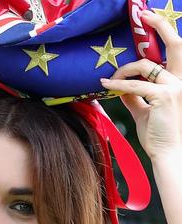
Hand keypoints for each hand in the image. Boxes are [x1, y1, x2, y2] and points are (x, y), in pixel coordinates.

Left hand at [100, 10, 181, 162]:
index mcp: (179, 81)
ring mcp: (175, 87)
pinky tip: (106, 85)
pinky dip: (118, 85)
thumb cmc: (159, 133)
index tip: (148, 21)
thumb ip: (135, 97)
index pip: (174, 51)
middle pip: (176, 44)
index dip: (162, 33)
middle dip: (160, 25)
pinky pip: (134, 86)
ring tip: (108, 80)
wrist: (167, 153)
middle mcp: (181, 80)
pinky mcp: (163, 97)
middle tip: (143, 15)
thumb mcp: (145, 110)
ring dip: (122, 71)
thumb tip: (120, 87)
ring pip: (144, 66)